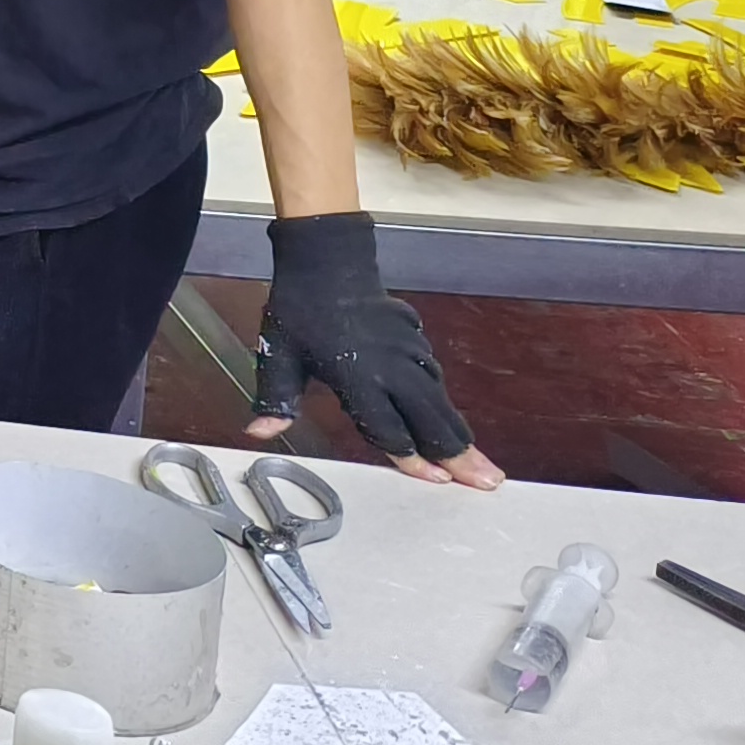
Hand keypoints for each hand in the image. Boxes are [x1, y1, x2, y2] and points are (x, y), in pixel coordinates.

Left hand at [248, 211, 504, 487]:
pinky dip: (448, 408)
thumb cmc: (299, 310)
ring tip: (483, 465)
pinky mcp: (417, 343)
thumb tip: (258, 433)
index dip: (410, 458)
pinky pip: (436, 383)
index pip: (388, 428)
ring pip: (440, 402)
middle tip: (487, 483)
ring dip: (460, 434)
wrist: (328, 261)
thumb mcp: (279, 354)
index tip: (434, 480)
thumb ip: (275, 397)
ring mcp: (409, 354)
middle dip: (458, 454)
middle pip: (430, 419)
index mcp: (357, 376)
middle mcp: (391, 368)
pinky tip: (454, 426)